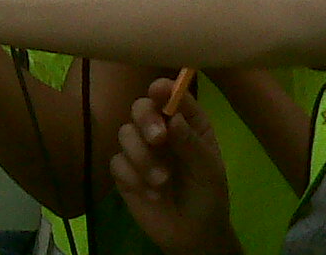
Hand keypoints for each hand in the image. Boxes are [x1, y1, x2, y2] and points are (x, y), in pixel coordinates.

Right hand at [111, 79, 242, 254]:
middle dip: (146, 121)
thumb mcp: (208, 171)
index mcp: (186, 124)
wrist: (192, 236)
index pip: (172, 97)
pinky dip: (134, 177)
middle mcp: (160, 130)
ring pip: (125, 133)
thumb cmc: (208, 196)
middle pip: (140, 107)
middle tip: (158, 139)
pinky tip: (151, 194)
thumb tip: (173, 117)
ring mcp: (140, 148)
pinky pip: (117, 162)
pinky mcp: (124, 170)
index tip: (159, 91)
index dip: (164, 90)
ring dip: (142, 157)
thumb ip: (191, 143)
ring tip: (162, 182)